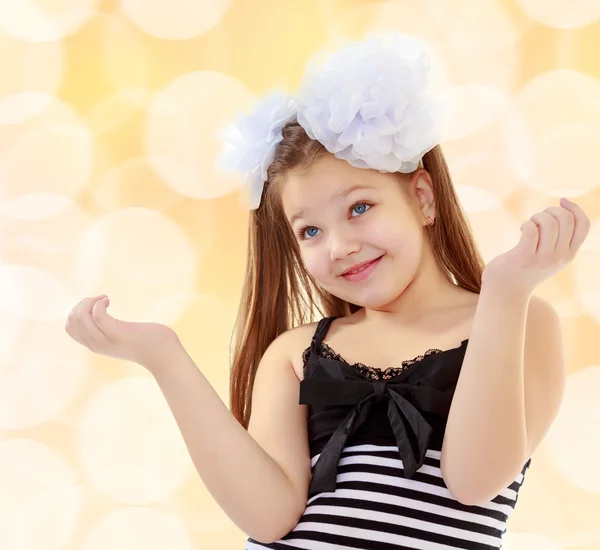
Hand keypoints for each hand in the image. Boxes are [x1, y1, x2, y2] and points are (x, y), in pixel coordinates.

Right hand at [65, 295, 180, 372]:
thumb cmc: (149, 342)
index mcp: (95, 345)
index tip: (95, 305)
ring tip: (104, 299)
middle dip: (82, 303)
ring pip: (80, 318)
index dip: (77, 311)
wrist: (165, 354)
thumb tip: (101, 313)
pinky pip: (97, 316)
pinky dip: (99, 304)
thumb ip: (111, 330)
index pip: (70, 327)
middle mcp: (97, 345)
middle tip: (100, 299)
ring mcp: (106, 340)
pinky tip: (108, 300)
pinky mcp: (118, 334)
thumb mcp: (124, 336)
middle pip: (72, 321)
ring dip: (89, 301)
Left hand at [482, 198, 590, 294]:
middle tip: (537, 219)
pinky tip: (522, 229)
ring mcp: (543, 259)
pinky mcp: (525, 258)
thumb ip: (560, 240)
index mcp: (569, 254)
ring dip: (537, 217)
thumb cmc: (525, 269)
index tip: (561, 201)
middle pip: (566, 219)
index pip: (584, 225)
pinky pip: (531, 231)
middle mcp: (560, 257)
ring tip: (529, 224)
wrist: (506, 291)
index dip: (575, 208)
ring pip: (549, 223)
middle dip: (551, 210)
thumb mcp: (550, 256)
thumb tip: (562, 209)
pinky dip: (527, 224)